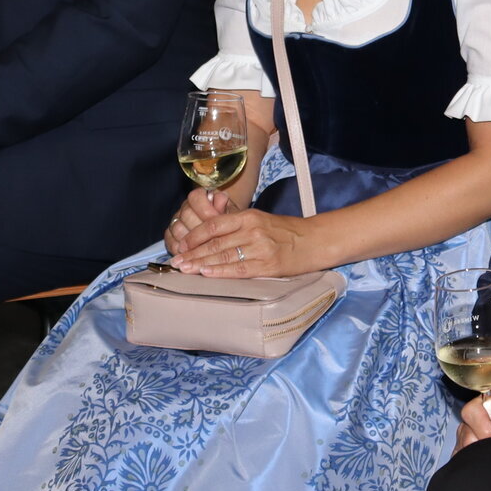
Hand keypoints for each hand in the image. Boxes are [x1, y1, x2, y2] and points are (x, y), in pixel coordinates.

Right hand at [164, 188, 232, 256]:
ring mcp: (175, 222)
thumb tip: (222, 198)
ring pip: (177, 229)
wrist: (220, 233)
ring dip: (191, 240)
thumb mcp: (229, 213)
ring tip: (203, 249)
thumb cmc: (227, 221)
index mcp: (198, 197)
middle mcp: (184, 207)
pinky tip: (192, 256)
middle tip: (212, 238)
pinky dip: (181, 250)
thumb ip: (225, 207)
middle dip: (200, 228)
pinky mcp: (170, 236)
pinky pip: (171, 242)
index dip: (206, 209)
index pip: (195, 197)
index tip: (217, 218)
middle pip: (186, 214)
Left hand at [169, 204, 317, 277]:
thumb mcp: (260, 220)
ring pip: (223, 255)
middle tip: (176, 262)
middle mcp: (252, 230)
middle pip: (215, 242)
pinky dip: (220, 272)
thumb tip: (208, 236)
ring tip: (185, 269)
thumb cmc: (285, 232)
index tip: (181, 246)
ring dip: (201, 264)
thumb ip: (237, 225)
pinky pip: (239, 270)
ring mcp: (260, 248)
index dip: (194, 236)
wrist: (314, 241)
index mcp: (248, 216)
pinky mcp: (268, 266)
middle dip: (192, 253)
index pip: (214, 225)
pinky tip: (207, 274)